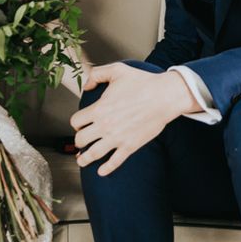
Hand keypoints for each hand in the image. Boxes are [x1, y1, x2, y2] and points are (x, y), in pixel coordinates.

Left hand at [70, 63, 198, 175]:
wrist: (164, 96)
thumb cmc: (142, 82)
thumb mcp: (117, 70)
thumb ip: (97, 74)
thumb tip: (87, 86)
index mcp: (99, 108)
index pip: (76, 121)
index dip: (76, 122)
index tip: (80, 124)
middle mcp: (105, 125)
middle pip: (81, 140)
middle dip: (78, 141)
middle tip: (80, 141)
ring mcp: (117, 138)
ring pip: (93, 154)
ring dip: (84, 159)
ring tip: (82, 160)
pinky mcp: (130, 146)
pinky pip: (114, 162)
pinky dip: (106, 169)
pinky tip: (102, 171)